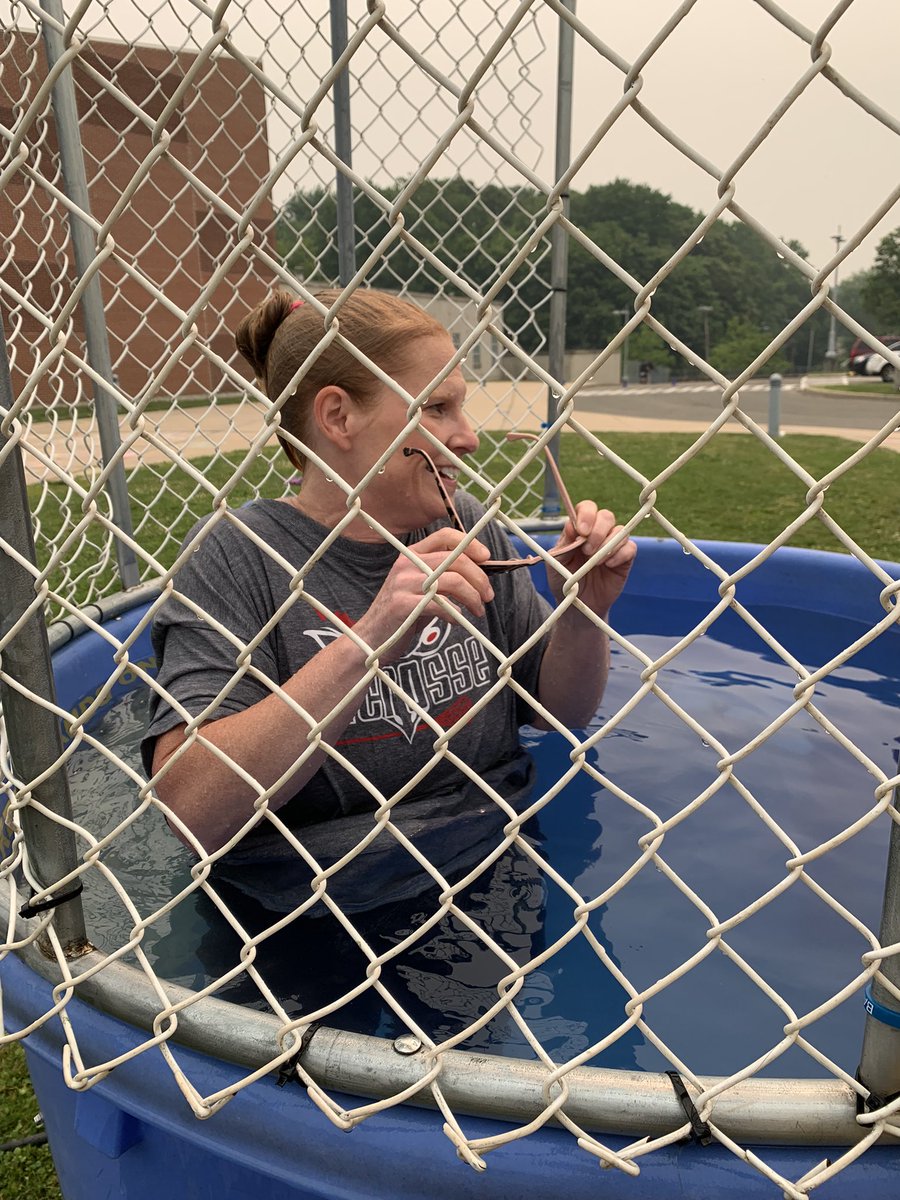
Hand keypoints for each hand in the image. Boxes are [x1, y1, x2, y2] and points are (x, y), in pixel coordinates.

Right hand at [354, 529, 493, 661]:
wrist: (371, 638)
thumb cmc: (403, 613)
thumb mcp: (421, 587)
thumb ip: (444, 577)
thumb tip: (480, 573)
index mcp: (412, 555)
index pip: (445, 536)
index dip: (470, 543)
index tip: (487, 557)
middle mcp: (407, 564)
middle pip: (456, 560)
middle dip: (480, 578)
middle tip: (488, 596)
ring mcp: (403, 584)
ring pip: (453, 581)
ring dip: (473, 597)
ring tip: (478, 610)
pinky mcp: (403, 605)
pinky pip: (441, 605)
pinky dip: (456, 614)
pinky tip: (457, 621)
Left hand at [546, 501, 635, 616]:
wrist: (577, 605)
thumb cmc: (564, 581)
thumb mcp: (556, 563)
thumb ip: (563, 544)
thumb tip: (571, 525)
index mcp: (579, 529)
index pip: (587, 508)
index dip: (586, 514)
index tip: (581, 530)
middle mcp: (598, 533)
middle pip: (606, 515)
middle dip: (598, 531)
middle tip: (587, 550)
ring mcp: (613, 544)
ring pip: (620, 530)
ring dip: (608, 544)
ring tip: (596, 562)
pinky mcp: (625, 558)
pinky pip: (630, 548)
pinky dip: (619, 554)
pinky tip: (608, 565)